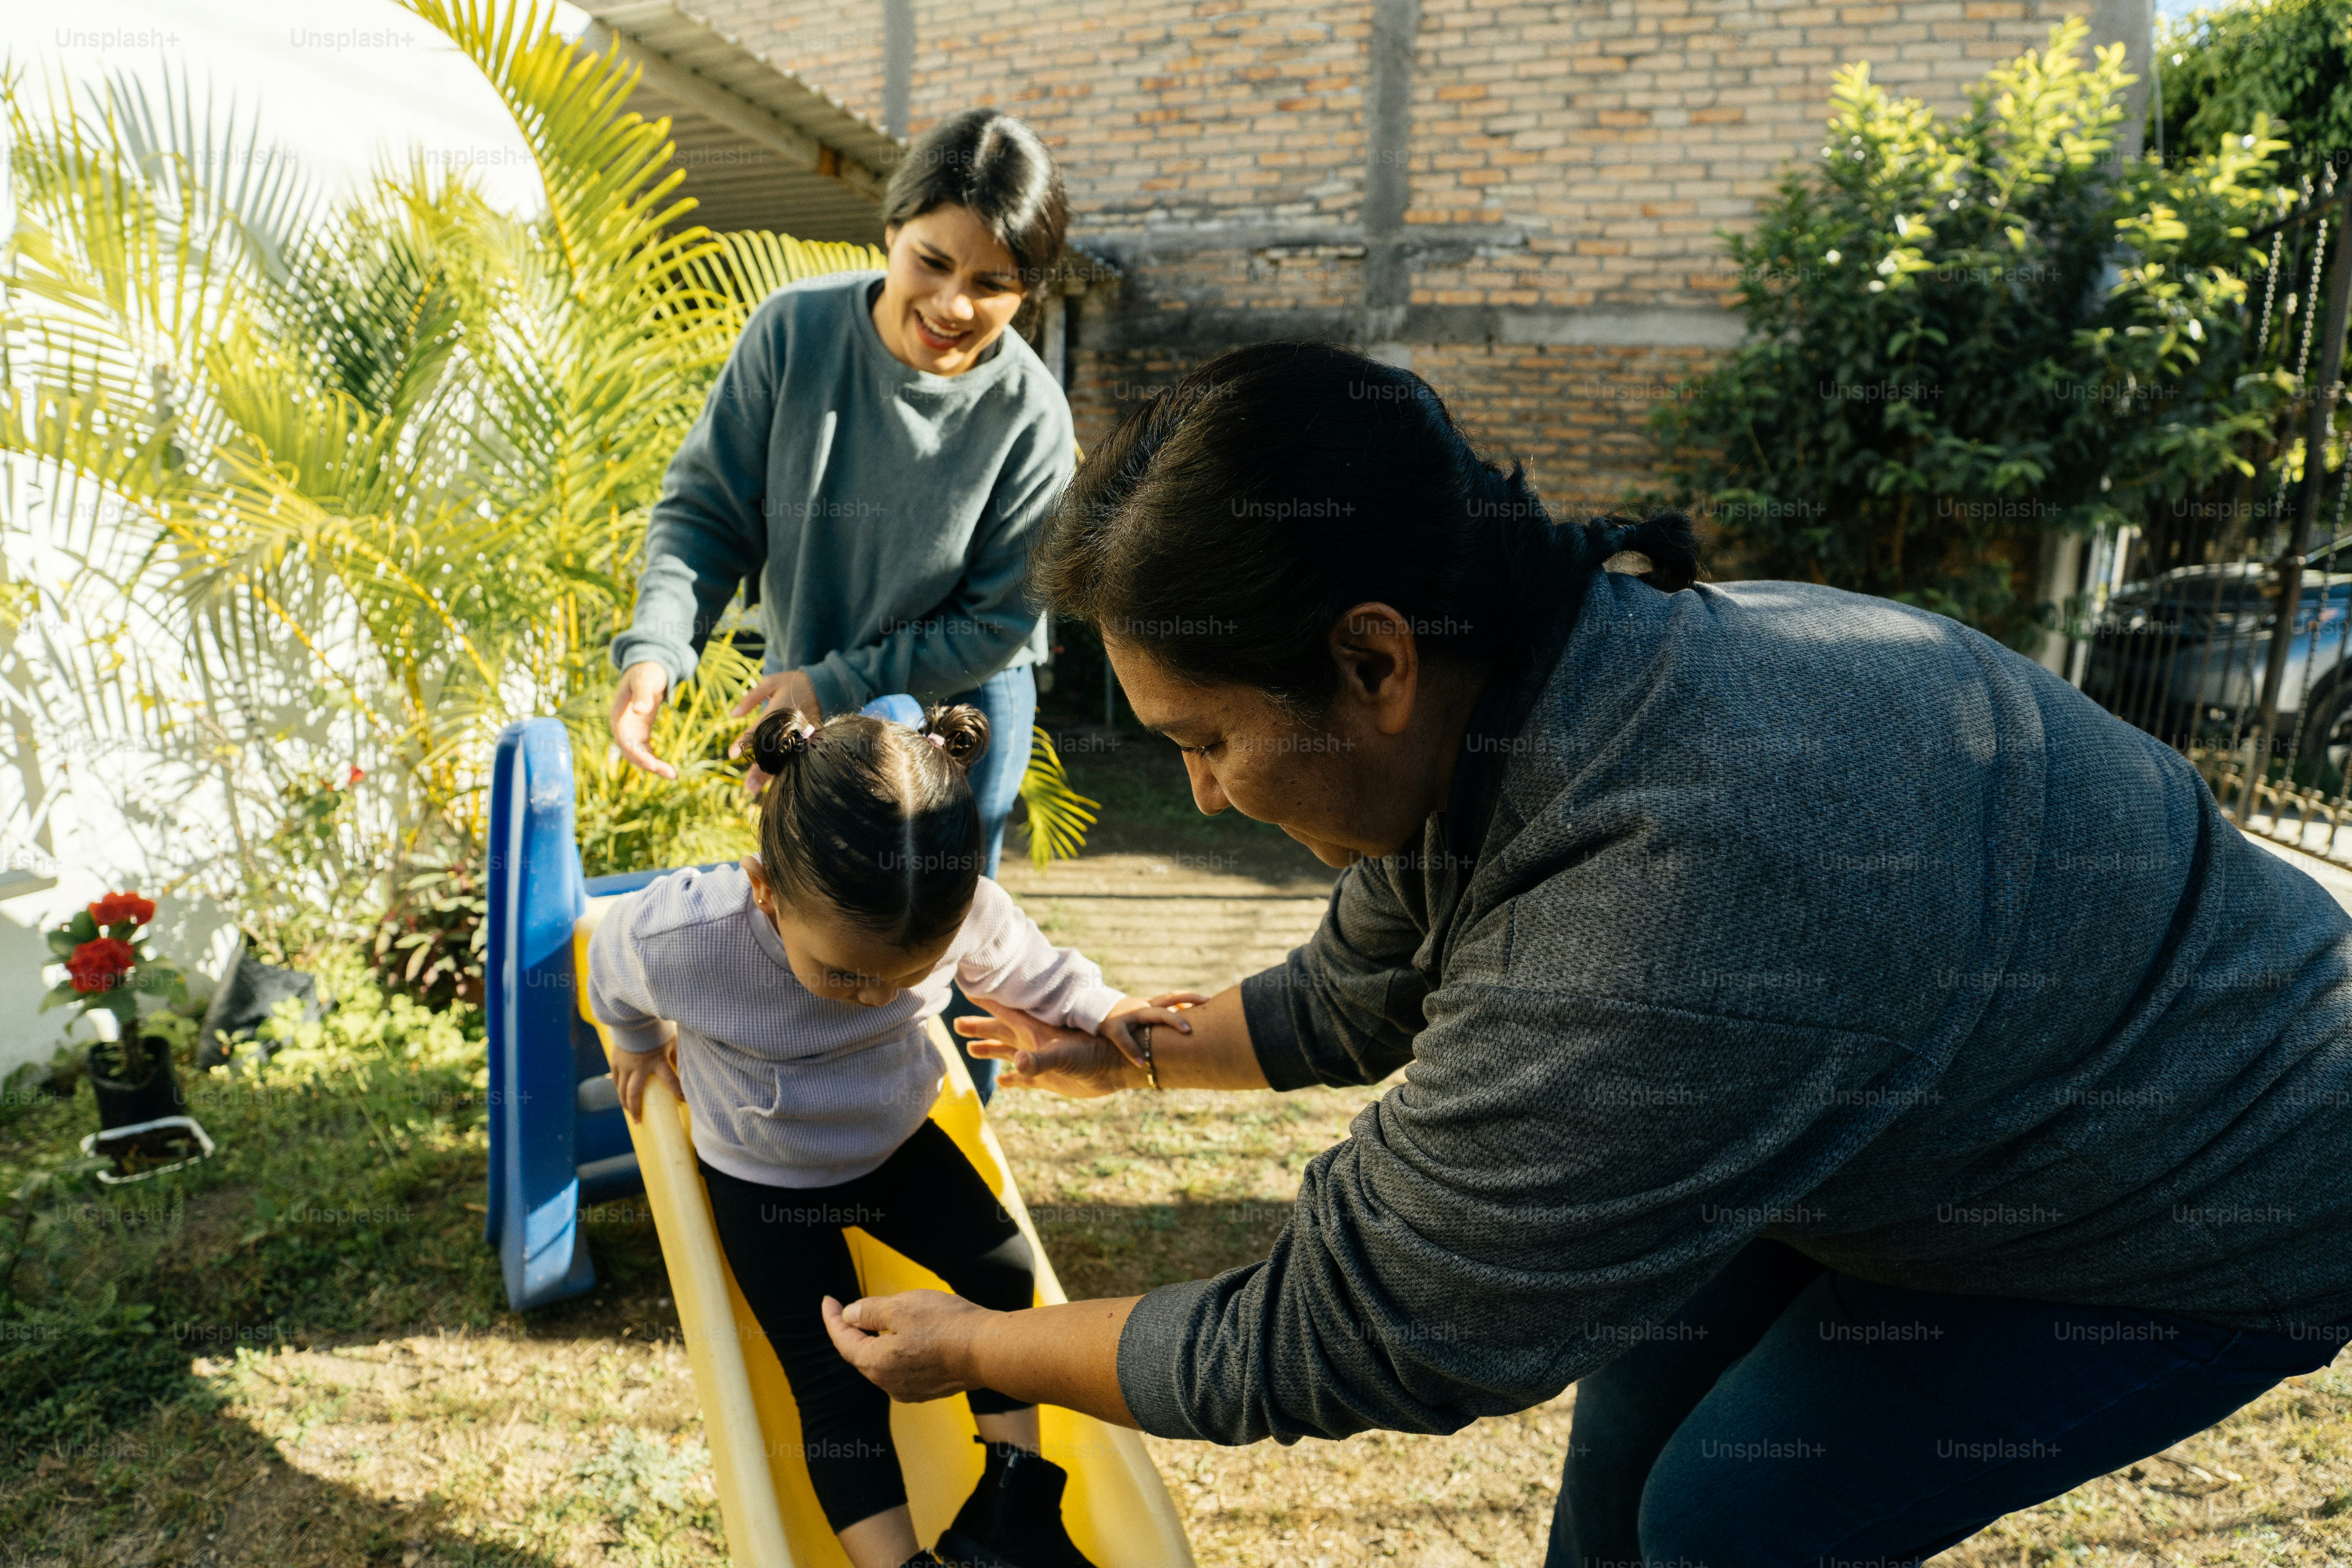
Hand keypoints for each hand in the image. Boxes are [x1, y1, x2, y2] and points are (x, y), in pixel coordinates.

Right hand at [610, 661, 675, 778]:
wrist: (647, 669)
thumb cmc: (645, 672)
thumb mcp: (644, 680)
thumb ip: (642, 694)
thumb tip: (639, 710)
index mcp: (618, 716)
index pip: (624, 740)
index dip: (637, 754)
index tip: (652, 764)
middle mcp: (621, 727)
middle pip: (632, 752)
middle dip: (649, 764)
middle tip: (671, 774)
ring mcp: (630, 731)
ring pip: (639, 754)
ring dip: (654, 766)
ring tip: (673, 775)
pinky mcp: (640, 732)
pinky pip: (645, 750)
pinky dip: (655, 759)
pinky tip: (668, 768)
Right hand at [611, 1032, 682, 1120]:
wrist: (634, 1018)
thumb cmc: (657, 1031)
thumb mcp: (672, 1042)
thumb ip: (678, 1057)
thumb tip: (688, 1071)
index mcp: (657, 1061)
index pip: (671, 1080)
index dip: (678, 1092)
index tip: (684, 1101)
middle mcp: (639, 1066)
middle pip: (634, 1093)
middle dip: (636, 1110)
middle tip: (638, 1122)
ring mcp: (625, 1065)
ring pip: (621, 1090)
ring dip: (625, 1103)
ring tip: (629, 1113)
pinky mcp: (615, 1061)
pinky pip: (616, 1080)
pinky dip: (619, 1089)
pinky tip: (622, 1095)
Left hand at [727, 668, 823, 795]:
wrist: (824, 686)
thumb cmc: (792, 684)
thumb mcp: (770, 683)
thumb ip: (751, 698)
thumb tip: (733, 714)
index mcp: (780, 711)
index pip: (760, 730)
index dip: (745, 743)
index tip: (732, 755)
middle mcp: (790, 727)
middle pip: (772, 752)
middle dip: (759, 771)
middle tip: (747, 788)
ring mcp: (801, 736)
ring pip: (784, 759)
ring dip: (769, 776)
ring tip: (755, 790)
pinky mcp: (808, 741)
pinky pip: (794, 758)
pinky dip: (783, 770)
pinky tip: (772, 782)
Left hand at [822, 1289, 991, 1401]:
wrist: (987, 1350)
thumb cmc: (946, 1325)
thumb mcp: (901, 1307)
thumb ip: (869, 1312)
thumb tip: (849, 1316)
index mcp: (876, 1364)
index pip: (843, 1341)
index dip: (833, 1319)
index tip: (828, 1301)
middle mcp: (888, 1384)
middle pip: (862, 1354)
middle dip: (854, 1331)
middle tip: (850, 1308)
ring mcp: (910, 1390)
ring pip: (883, 1362)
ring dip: (878, 1342)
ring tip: (883, 1319)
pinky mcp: (929, 1389)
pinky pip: (904, 1369)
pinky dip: (899, 1352)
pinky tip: (910, 1337)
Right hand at [956, 996, 1139, 1098]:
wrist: (1115, 1069)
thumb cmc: (1093, 1055)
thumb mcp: (1063, 1055)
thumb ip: (1037, 1061)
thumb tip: (1015, 1064)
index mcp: (1035, 1030)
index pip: (1005, 1011)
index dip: (987, 1001)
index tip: (969, 988)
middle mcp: (1035, 1042)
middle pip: (1000, 1031)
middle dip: (979, 1027)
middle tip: (956, 1024)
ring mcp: (1040, 1059)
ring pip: (1008, 1052)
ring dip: (990, 1049)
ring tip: (970, 1049)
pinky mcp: (1048, 1078)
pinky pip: (1024, 1079)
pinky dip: (1012, 1079)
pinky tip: (1000, 1082)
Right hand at [1099, 992, 1207, 1070]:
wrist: (1087, 1009)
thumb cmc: (1119, 1017)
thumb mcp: (1139, 1014)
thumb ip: (1156, 1017)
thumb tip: (1181, 1020)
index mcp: (1146, 1005)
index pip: (1171, 997)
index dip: (1190, 997)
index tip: (1208, 1000)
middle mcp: (1140, 1007)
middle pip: (1165, 1005)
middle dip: (1186, 1010)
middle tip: (1204, 1020)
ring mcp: (1127, 1015)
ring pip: (1151, 1015)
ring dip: (1171, 1020)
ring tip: (1187, 1031)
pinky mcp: (1112, 1028)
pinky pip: (1124, 1039)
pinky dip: (1132, 1051)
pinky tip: (1141, 1063)